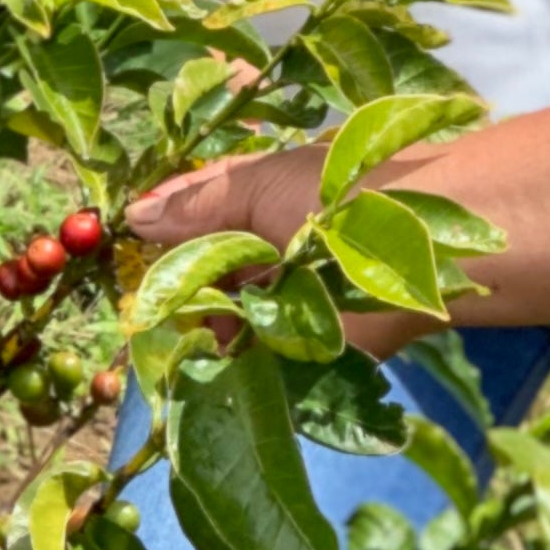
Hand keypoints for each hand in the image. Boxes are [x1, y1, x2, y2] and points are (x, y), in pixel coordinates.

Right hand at [124, 142, 432, 357]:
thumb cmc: (343, 198)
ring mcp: (286, 302)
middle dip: (178, 291)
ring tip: (200, 327)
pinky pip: (257, 362)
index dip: (158, 233)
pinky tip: (217, 361)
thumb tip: (135, 215)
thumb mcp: (259, 187)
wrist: (427, 249)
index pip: (190, 217)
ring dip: (207, 330)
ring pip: (224, 323)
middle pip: (201, 277)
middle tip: (152, 304)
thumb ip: (197, 204)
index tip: (122, 248)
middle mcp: (267, 250)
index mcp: (256, 201)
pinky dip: (236, 363)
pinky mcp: (307, 350)